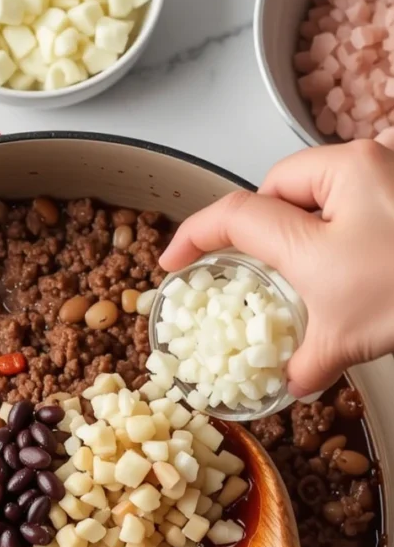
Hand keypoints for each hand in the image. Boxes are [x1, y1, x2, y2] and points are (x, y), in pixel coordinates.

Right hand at [159, 130, 393, 397]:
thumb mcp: (348, 335)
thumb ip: (307, 359)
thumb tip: (293, 379)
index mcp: (326, 195)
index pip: (236, 213)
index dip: (194, 237)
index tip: (174, 261)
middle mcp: (355, 167)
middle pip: (278, 190)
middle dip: (262, 232)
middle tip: (260, 277)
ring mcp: (386, 171)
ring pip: (318, 190)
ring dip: (304, 229)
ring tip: (313, 277)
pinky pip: (354, 197)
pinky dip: (341, 228)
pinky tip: (355, 267)